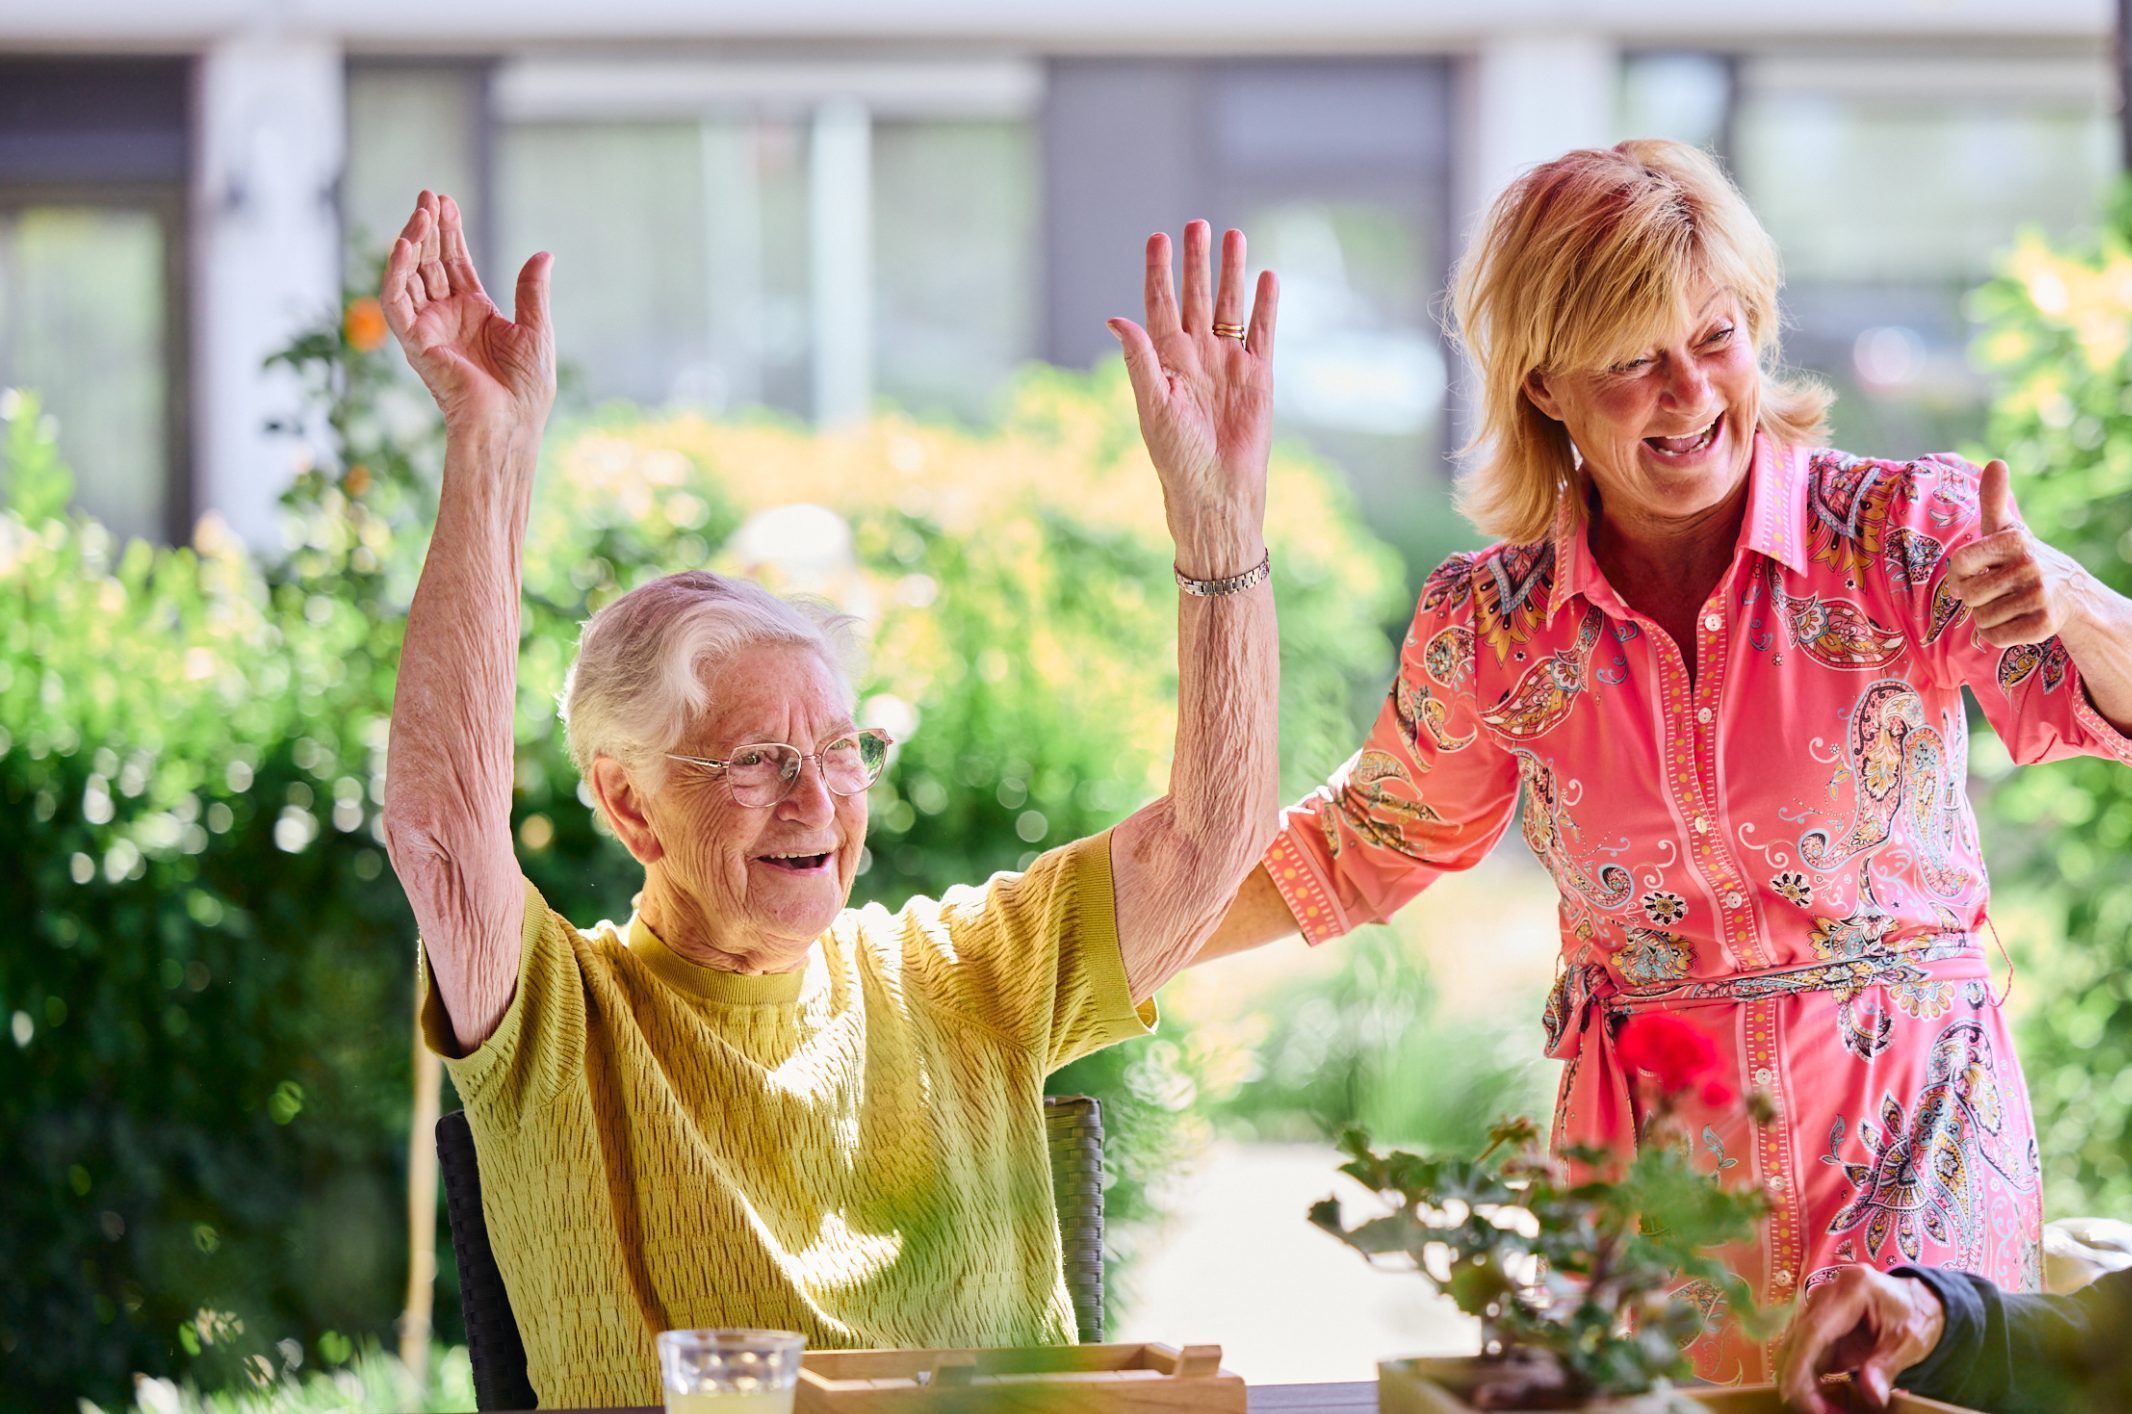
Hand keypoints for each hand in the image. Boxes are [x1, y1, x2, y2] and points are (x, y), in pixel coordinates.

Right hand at [381, 191, 555, 432]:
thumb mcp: (535, 329)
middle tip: (429, 195)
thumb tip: (544, 255)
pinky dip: (397, 273)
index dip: (450, 232)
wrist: (512, 421)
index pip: (454, 263)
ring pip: (411, 276)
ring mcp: (429, 328)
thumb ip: (531, 291)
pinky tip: (405, 245)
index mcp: (474, 312)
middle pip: (431, 262)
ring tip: (421, 211)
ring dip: (413, 242)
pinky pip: (396, 302)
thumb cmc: (527, 387)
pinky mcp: (415, 343)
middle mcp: (447, 317)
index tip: (446, 201)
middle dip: (429, 228)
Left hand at [1109, 221, 1278, 579]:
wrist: (1216, 489)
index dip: (1158, 272)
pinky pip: (1263, 331)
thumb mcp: (1152, 403)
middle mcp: (1196, 355)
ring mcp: (1228, 362)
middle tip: (1196, 223)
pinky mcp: (1258, 375)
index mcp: (1165, 359)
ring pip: (1231, 305)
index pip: (1160, 304)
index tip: (1158, 238)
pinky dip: (1266, 304)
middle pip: (1196, 296)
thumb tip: (1116, 317)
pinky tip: (1267, 276)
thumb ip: (1139, 358)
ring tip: (1233, 235)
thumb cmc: (1176, 455)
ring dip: (1231, 272)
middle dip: (1196, 261)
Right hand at [1776, 1266, 1945, 1412]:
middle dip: (1801, 1383)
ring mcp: (1818, 1309)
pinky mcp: (1817, 1326)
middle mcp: (1826, 1295)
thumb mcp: (1909, 1342)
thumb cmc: (1916, 1315)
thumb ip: (1886, 1367)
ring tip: (1828, 1411)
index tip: (1797, 1398)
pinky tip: (1826, 1402)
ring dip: (1804, 1384)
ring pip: (1794, 1350)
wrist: (1916, 1300)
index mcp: (1851, 1291)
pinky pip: (1804, 1355)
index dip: (1800, 1366)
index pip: (1814, 1331)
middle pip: (1797, 1341)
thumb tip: (1870, 1397)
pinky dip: (1811, 1382)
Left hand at [1944, 458, 2093, 647]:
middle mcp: (2031, 566)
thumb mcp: (2006, 529)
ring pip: (1980, 619)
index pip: (1959, 564)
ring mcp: (2040, 596)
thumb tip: (1996, 462)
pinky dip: (1997, 635)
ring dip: (1986, 617)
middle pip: (1968, 596)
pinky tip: (2015, 621)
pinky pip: (1994, 638)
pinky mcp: (2044, 625)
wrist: (2070, 594)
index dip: (1958, 575)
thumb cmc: (2022, 558)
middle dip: (1974, 599)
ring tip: (2008, 604)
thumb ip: (1994, 499)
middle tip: (1996, 591)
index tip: (1973, 573)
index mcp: (2016, 541)